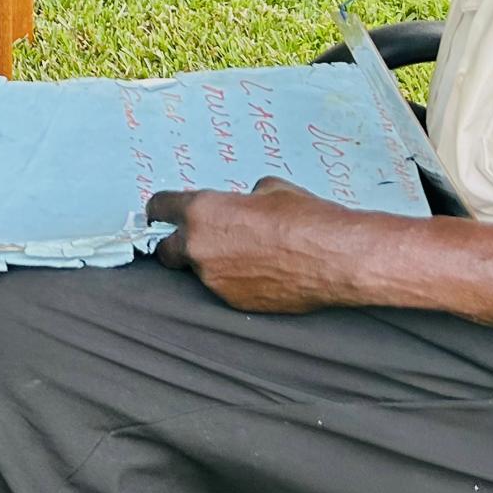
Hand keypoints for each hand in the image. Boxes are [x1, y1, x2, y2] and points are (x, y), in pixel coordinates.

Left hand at [146, 179, 371, 312]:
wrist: (334, 257)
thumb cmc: (304, 217)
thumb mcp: (268, 189)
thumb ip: (240, 198)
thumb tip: (242, 204)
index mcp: (201, 211)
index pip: (158, 208)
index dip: (161, 209)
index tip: (162, 213)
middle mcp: (199, 248)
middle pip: (165, 250)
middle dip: (175, 245)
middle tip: (195, 240)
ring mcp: (215, 280)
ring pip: (199, 272)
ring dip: (211, 264)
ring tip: (245, 256)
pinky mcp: (234, 303)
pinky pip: (223, 289)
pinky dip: (234, 282)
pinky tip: (260, 273)